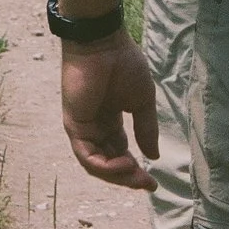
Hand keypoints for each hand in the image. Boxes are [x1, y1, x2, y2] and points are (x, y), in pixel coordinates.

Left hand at [60, 30, 159, 189]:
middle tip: (146, 184)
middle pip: (108, 163)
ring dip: (116, 174)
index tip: (153, 182)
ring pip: (96, 164)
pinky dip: (104, 165)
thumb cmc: (124, 65)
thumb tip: (155, 157)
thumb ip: (146, 129)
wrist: (104, 44)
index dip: (136, 168)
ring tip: (136, 174)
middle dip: (128, 177)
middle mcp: (95, 128)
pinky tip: (124, 162)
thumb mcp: (142, 101)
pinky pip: (86, 156)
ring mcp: (83, 129)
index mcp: (110, 120)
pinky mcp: (74, 126)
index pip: (120, 153)